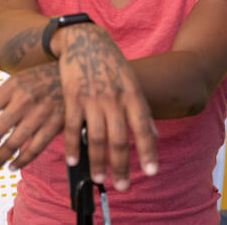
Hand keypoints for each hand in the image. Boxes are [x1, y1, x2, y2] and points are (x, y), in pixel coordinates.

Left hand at [0, 61, 63, 171]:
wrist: (77, 71)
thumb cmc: (44, 77)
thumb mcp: (17, 80)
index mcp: (13, 86)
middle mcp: (25, 98)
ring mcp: (41, 112)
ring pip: (14, 142)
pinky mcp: (56, 123)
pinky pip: (35, 148)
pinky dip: (22, 160)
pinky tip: (13, 165)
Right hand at [57, 24, 157, 190]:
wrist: (85, 40)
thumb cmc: (110, 62)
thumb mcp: (131, 81)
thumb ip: (141, 109)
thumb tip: (155, 134)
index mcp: (131, 94)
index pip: (143, 128)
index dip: (148, 151)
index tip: (151, 172)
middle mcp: (114, 98)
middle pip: (119, 139)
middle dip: (122, 166)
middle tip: (122, 185)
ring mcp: (92, 98)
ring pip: (96, 137)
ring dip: (98, 162)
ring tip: (100, 178)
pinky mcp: (73, 97)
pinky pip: (71, 127)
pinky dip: (72, 146)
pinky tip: (74, 161)